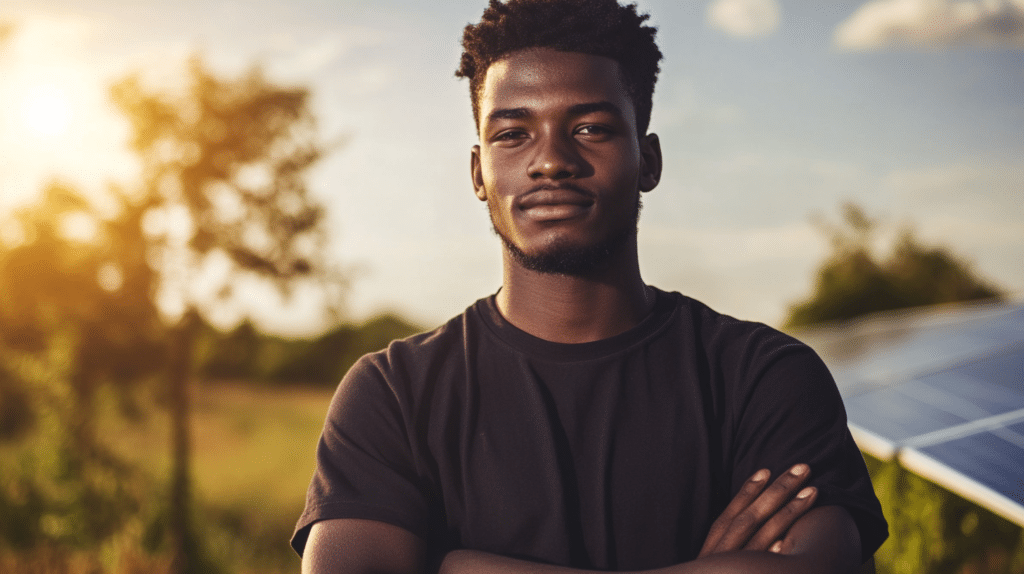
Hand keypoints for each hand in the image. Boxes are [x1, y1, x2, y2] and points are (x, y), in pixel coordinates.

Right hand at [698, 464, 817, 556]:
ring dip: (787, 514)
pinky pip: (761, 568)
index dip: (746, 493)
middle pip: (748, 520)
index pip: (728, 518)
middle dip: (776, 492)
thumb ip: (730, 552)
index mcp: (710, 554)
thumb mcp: (713, 567)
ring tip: (813, 491)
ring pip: (761, 540)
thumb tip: (765, 537)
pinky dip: (772, 556)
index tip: (766, 470)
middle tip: (803, 468)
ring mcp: (733, 572)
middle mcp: (719, 560)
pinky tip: (789, 541)